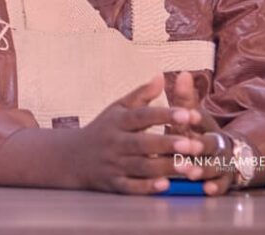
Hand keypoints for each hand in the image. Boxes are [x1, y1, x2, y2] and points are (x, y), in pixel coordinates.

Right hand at [70, 73, 195, 194]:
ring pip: (141, 167)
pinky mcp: (113, 183)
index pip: (142, 116)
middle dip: (167, 144)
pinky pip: (131, 186)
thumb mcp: (117, 108)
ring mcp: (113, 164)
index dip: (165, 114)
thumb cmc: (103, 129)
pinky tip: (166, 185)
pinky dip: (147, 187)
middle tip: (193, 144)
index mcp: (118, 121)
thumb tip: (162, 77)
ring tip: (189, 167)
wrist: (71, 157)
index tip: (188, 114)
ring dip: (164, 167)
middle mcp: (115, 142)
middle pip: (142, 143)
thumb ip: (140, 94)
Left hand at [167, 71, 235, 195]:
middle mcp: (217, 145)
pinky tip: (207, 190)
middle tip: (187, 149)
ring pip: (214, 167)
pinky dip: (215, 188)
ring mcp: (222, 164)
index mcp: (208, 127)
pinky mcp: (223, 181)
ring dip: (203, 170)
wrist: (227, 153)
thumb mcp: (193, 115)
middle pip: (211, 146)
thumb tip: (183, 73)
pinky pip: (221, 186)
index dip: (196, 120)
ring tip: (190, 173)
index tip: (189, 119)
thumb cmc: (200, 131)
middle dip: (200, 148)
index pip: (204, 122)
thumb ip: (186, 99)